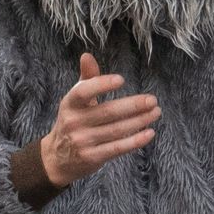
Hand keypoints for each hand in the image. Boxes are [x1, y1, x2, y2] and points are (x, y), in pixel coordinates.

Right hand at [39, 52, 160, 187]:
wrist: (57, 158)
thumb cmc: (73, 122)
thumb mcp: (75, 101)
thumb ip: (86, 79)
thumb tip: (87, 55)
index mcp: (70, 103)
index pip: (83, 92)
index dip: (101, 84)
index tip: (121, 80)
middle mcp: (74, 122)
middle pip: (108, 112)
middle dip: (133, 106)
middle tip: (152, 100)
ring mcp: (83, 141)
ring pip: (116, 130)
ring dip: (139, 121)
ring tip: (155, 112)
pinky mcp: (92, 157)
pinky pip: (117, 148)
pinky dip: (135, 141)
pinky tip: (149, 133)